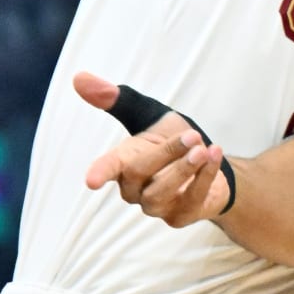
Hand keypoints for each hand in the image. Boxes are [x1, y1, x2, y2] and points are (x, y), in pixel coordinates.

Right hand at [76, 73, 231, 226]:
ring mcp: (155, 206)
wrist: (206, 163)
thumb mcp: (148, 114)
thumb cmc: (169, 138)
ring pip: (162, 192)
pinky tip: (214, 154)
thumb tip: (79, 78)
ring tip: (202, 149)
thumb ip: (118, 99)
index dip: (100, 172)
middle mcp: (133, 188)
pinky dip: (205, 176)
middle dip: (165, 154)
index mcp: (122, 161)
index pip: (106, 166)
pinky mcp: (179, 216)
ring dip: (184, 169)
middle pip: (139, 173)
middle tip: (191, 136)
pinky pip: (191, 199)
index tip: (92, 181)